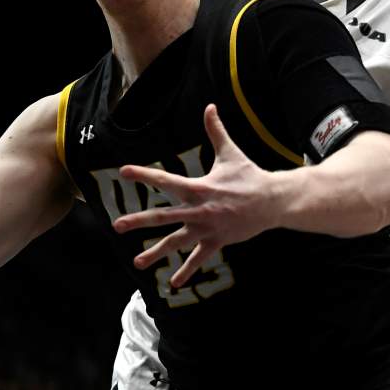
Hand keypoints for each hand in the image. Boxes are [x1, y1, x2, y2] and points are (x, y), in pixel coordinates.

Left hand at [112, 105, 271, 287]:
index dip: (144, 174)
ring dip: (156, 253)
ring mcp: (207, 228)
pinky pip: (199, 259)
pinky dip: (187, 271)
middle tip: (117, 226)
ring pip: (177, 243)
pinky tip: (173, 284)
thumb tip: (210, 105)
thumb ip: (216, 131)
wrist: (273, 201)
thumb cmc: (249, 175)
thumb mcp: (230, 153)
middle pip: (163, 216)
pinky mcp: (217, 241)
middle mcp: (199, 209)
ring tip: (137, 263)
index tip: (123, 172)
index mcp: (198, 187)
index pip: (166, 180)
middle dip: (139, 221)